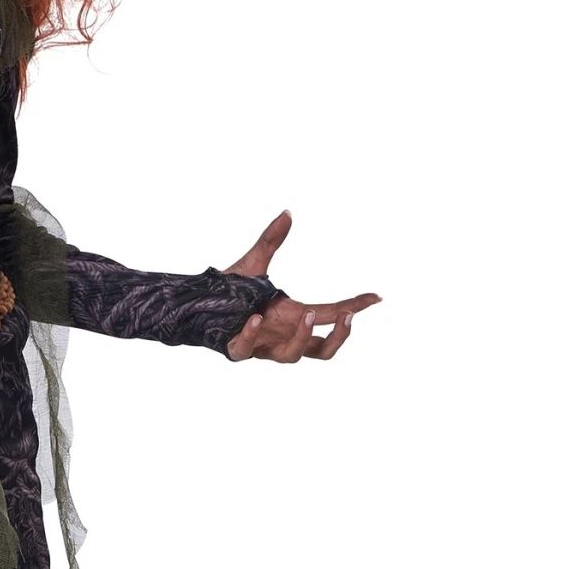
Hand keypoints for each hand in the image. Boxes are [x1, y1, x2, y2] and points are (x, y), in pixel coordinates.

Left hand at [222, 209, 380, 362]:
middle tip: (348, 316)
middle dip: (339, 336)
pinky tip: (254, 319)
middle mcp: (281, 334)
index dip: (355, 307)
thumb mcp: (253, 264)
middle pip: (322, 351)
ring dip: (303, 337)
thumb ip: (270, 241)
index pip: (331, 314)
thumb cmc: (227, 292)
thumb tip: (287, 212)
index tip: (376, 297)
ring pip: (292, 356)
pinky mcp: (235, 349)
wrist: (193, 307)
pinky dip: (251, 335)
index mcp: (292, 316)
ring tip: (307, 314)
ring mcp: (260, 345)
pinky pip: (245, 350)